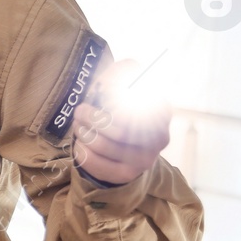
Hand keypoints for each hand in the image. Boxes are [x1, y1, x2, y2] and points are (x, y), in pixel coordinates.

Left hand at [71, 59, 170, 185]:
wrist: (119, 146)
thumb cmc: (117, 108)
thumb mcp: (122, 84)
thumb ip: (124, 71)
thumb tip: (130, 66)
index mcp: (162, 111)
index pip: (142, 107)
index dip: (117, 100)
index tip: (102, 97)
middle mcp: (159, 138)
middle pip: (121, 129)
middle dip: (92, 117)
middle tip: (80, 111)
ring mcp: (144, 159)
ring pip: (105, 145)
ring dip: (83, 132)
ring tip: (79, 126)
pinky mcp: (126, 174)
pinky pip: (96, 163)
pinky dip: (82, 151)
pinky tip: (81, 144)